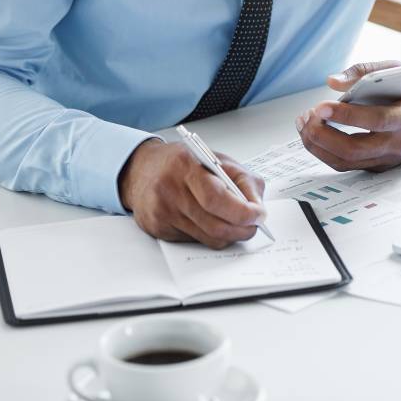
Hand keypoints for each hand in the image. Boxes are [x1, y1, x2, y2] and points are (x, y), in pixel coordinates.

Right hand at [118, 138, 266, 246]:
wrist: (142, 169)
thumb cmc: (183, 163)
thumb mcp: (217, 160)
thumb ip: (243, 181)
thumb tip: (258, 209)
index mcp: (185, 167)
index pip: (216, 198)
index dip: (242, 212)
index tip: (258, 215)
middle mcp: (170, 191)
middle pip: (214, 225)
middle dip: (242, 229)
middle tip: (254, 226)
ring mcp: (161, 212)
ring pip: (207, 238)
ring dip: (229, 235)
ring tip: (237, 224)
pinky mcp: (157, 229)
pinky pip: (194, 241)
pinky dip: (209, 235)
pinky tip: (209, 221)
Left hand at [294, 60, 400, 171]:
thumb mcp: (396, 70)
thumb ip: (364, 70)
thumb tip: (333, 81)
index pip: (376, 120)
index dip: (347, 115)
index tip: (321, 106)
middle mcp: (398, 143)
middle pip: (356, 149)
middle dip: (324, 135)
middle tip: (306, 118)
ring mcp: (388, 159)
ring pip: (347, 162)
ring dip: (318, 145)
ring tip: (304, 124)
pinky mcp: (378, 166)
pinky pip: (347, 164)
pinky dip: (325, 151)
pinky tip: (314, 134)